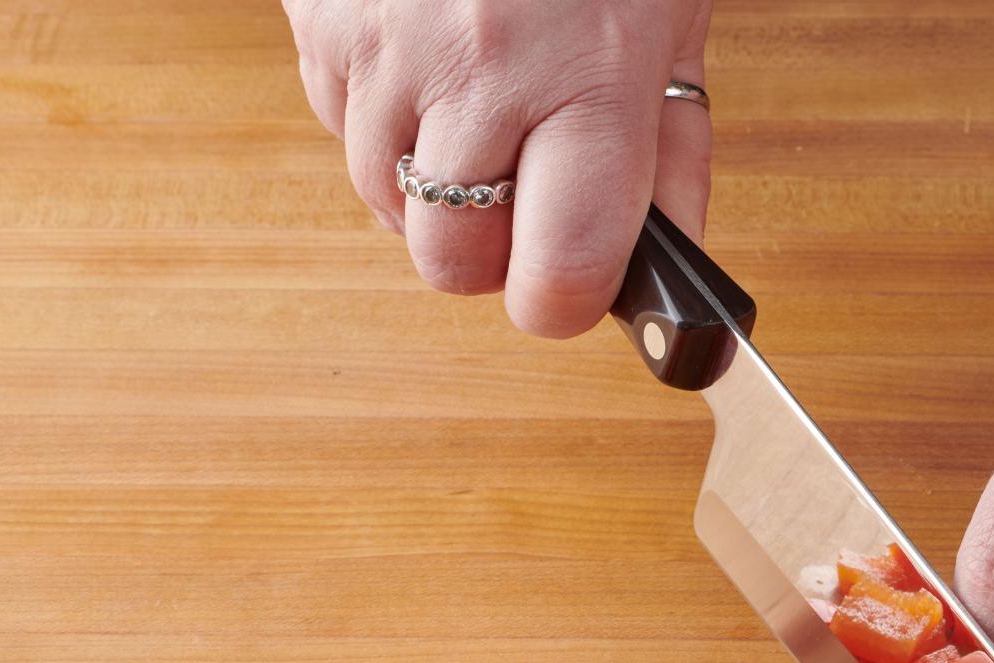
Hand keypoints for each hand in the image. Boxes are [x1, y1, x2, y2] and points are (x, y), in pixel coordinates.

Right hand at [284, 0, 712, 335]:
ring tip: (479, 106)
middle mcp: (482, 70)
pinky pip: (340, 128)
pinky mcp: (321, 20)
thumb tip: (666, 268)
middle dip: (485, 256)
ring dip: (430, 186)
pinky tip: (428, 61)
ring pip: (384, 204)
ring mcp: (387, 46)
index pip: (557, 271)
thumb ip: (673, 154)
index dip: (558, 304)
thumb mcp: (669, 23)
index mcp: (590, 78)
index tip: (566, 292)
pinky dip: (383, 122)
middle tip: (521, 198)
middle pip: (451, 262)